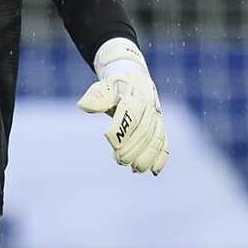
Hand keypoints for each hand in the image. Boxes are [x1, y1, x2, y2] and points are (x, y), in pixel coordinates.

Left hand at [76, 38, 167, 174]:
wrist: (133, 77)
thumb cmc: (114, 85)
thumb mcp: (104, 86)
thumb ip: (97, 96)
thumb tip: (84, 105)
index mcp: (135, 95)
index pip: (131, 114)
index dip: (122, 130)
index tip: (111, 143)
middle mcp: (149, 106)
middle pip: (144, 130)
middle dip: (134, 148)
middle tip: (121, 161)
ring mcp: (156, 116)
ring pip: (156, 138)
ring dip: (147, 156)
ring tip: (136, 169)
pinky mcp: (160, 125)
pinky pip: (164, 141)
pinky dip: (161, 156)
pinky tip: (154, 171)